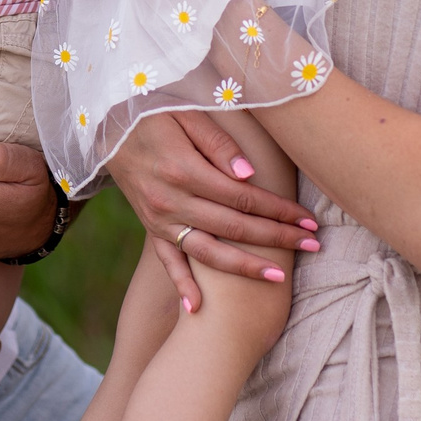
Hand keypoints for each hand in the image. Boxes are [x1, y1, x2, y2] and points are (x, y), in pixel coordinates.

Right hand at [107, 108, 319, 311]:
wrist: (108, 125)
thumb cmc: (154, 111)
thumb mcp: (186, 114)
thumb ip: (218, 145)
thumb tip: (249, 176)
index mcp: (184, 170)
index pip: (242, 197)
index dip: (277, 210)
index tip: (307, 219)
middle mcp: (171, 201)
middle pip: (233, 227)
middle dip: (276, 238)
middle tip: (312, 245)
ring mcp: (159, 219)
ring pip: (207, 253)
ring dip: (244, 267)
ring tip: (278, 276)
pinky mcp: (150, 228)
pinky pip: (168, 261)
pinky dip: (182, 285)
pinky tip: (198, 308)